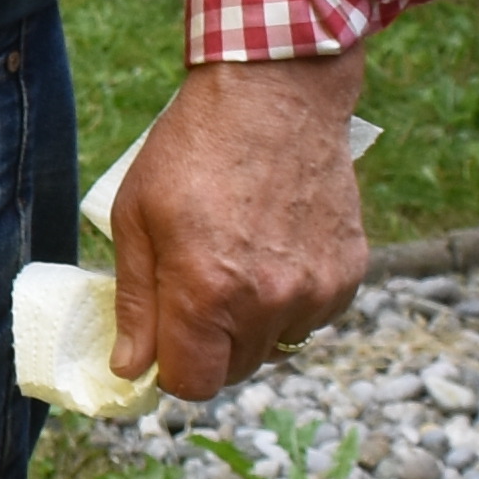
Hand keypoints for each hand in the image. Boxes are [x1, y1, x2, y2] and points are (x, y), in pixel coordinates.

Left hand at [111, 46, 370, 402]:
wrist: (275, 93)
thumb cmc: (193, 148)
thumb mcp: (136, 216)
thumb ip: (135, 302)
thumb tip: (129, 368)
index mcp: (207, 293)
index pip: (192, 385)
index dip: (171, 367)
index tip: (166, 334)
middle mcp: (269, 302)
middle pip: (234, 372)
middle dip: (209, 345)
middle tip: (197, 288)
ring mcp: (316, 290)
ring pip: (275, 346)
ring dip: (253, 323)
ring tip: (239, 259)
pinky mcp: (350, 272)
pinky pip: (313, 316)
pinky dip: (293, 299)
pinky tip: (276, 248)